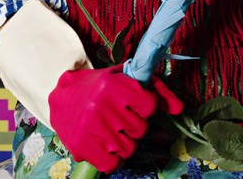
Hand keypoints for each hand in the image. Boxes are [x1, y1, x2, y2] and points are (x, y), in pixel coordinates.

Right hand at [48, 65, 182, 171]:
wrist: (62, 98)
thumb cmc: (100, 86)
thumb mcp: (126, 78)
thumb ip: (156, 90)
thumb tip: (179, 109)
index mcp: (113, 85)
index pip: (150, 106)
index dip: (145, 106)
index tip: (133, 102)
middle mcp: (101, 106)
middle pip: (140, 129)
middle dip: (134, 124)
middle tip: (119, 116)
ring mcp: (91, 129)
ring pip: (129, 148)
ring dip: (124, 141)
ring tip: (111, 128)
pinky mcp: (81, 147)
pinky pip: (112, 164)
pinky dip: (113, 159)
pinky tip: (106, 145)